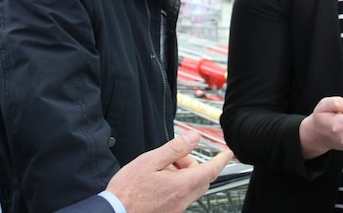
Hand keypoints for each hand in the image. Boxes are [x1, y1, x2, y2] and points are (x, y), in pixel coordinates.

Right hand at [107, 131, 232, 212]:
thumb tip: (193, 138)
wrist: (115, 212)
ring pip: (190, 188)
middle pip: (201, 179)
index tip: (227, 153)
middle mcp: (182, 200)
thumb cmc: (128, 190)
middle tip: (176, 158)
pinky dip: (175, 185)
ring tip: (160, 170)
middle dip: (194, 165)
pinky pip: (180, 196)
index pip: (210, 170)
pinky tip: (157, 181)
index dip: (221, 160)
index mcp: (181, 185)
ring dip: (183, 176)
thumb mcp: (150, 161)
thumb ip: (174, 149)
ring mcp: (176, 209)